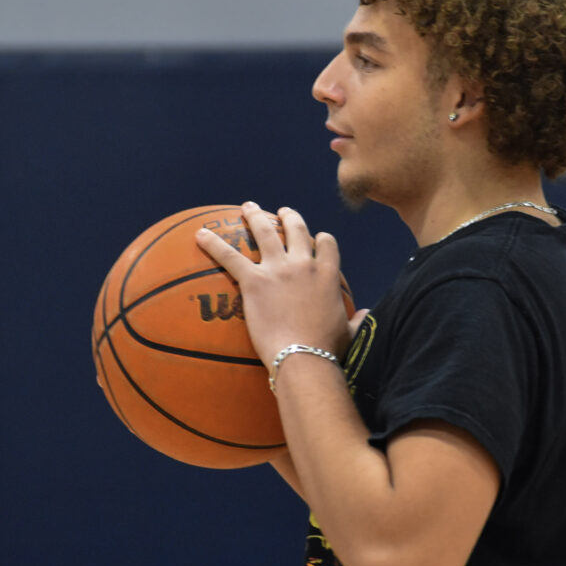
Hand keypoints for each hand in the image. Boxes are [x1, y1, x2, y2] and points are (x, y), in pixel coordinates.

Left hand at [196, 202, 354, 365]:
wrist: (305, 357)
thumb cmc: (328, 349)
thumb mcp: (349, 331)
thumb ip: (357, 318)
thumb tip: (366, 313)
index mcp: (327, 275)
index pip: (326, 244)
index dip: (320, 239)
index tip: (316, 238)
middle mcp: (304, 265)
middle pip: (297, 229)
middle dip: (289, 217)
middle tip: (281, 212)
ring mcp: (278, 270)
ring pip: (265, 232)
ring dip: (255, 216)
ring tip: (248, 208)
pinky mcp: (254, 281)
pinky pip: (229, 256)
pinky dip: (213, 244)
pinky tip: (199, 234)